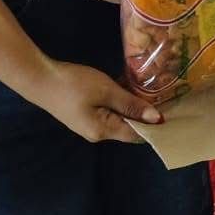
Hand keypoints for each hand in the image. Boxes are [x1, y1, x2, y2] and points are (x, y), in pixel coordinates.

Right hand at [29, 59, 161, 143]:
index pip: (137, 135)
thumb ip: (131, 105)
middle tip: (167, 95)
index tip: (173, 112)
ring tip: (154, 88)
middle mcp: (98, 132)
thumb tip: (156, 118)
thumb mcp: (106, 91)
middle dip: (146, 113)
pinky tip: (131, 84)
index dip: (155, 126)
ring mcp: (90, 123)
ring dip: (133, 104)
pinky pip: (109, 109)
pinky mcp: (85, 112)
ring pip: (120, 116)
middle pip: (129, 126)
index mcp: (104, 131)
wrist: (40, 78)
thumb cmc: (74, 85)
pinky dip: (120, 99)